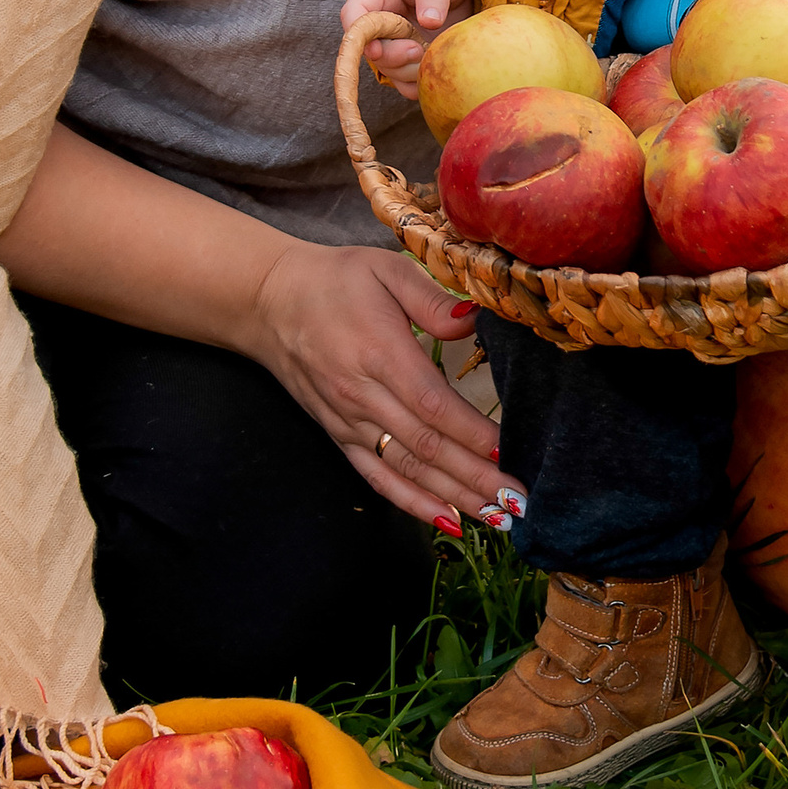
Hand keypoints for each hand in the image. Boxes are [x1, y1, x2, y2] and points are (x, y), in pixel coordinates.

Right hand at [246, 238, 514, 530]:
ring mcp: (349, 421)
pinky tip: (446, 519)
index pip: (433, 405)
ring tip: (497, 518)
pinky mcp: (339, 434)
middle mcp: (363, 395)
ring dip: (453, 496)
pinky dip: (411, 501)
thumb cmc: (335, 281)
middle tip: (518, 501)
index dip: (471, 433)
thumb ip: (431, 298)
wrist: (269, 301)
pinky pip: (377, 476)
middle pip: (426, 447)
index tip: (509, 451)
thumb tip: (474, 321)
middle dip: (475, 477)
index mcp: (379, 352)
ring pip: (407, 468)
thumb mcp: (385, 269)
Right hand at [342, 0, 475, 97]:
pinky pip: (406, 83)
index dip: (358, 36)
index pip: (352, 16)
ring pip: (388, 70)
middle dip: (393, 56)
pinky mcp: (408, 62)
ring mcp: (392, 45)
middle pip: (369, 50)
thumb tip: (430, 20)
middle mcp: (378, 23)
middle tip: (418, 50)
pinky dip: (419, 82)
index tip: (377, 49)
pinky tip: (435, 68)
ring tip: (434, 53)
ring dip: (410, 70)